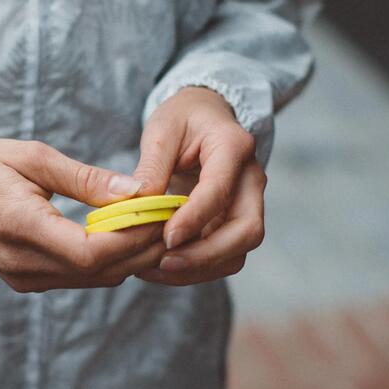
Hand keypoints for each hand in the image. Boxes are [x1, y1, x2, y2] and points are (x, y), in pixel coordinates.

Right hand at [0, 138, 166, 291]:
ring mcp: (24, 278)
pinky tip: (125, 236)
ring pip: (95, 280)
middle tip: (170, 219)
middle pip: (101, 272)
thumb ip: (86, 179)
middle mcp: (22, 262)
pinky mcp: (28, 282)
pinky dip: (109, 262)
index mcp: (21, 226)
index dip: (133, 237)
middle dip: (143, 248)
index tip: (160, 212)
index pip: (91, 252)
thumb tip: (135, 191)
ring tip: (155, 225)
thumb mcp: (34, 158)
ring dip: (131, 257)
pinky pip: (80, 279)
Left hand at [131, 87, 265, 285]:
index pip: (220, 191)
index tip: (165, 238)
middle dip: (206, 255)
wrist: (204, 118)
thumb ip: (151, 167)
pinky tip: (160, 267)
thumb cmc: (183, 119)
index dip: (194, 219)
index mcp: (234, 147)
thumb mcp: (161, 130)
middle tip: (163, 262)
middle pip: (247, 231)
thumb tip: (137, 204)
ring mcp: (247, 205)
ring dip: (199, 268)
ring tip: (154, 270)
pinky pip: (223, 256)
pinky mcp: (234, 223)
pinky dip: (195, 268)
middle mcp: (251, 180)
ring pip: (238, 252)